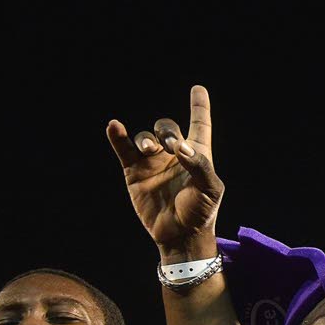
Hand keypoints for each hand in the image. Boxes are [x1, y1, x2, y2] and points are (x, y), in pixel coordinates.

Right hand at [106, 85, 223, 258]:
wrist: (180, 234)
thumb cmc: (201, 212)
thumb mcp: (210, 188)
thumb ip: (200, 165)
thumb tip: (180, 149)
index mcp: (197, 153)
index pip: (199, 123)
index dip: (199, 106)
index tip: (198, 89)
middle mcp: (173, 154)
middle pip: (167, 128)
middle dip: (167, 131)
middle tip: (171, 146)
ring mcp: (152, 162)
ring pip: (145, 138)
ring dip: (145, 138)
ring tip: (148, 148)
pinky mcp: (134, 172)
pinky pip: (123, 149)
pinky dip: (118, 137)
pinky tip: (114, 126)